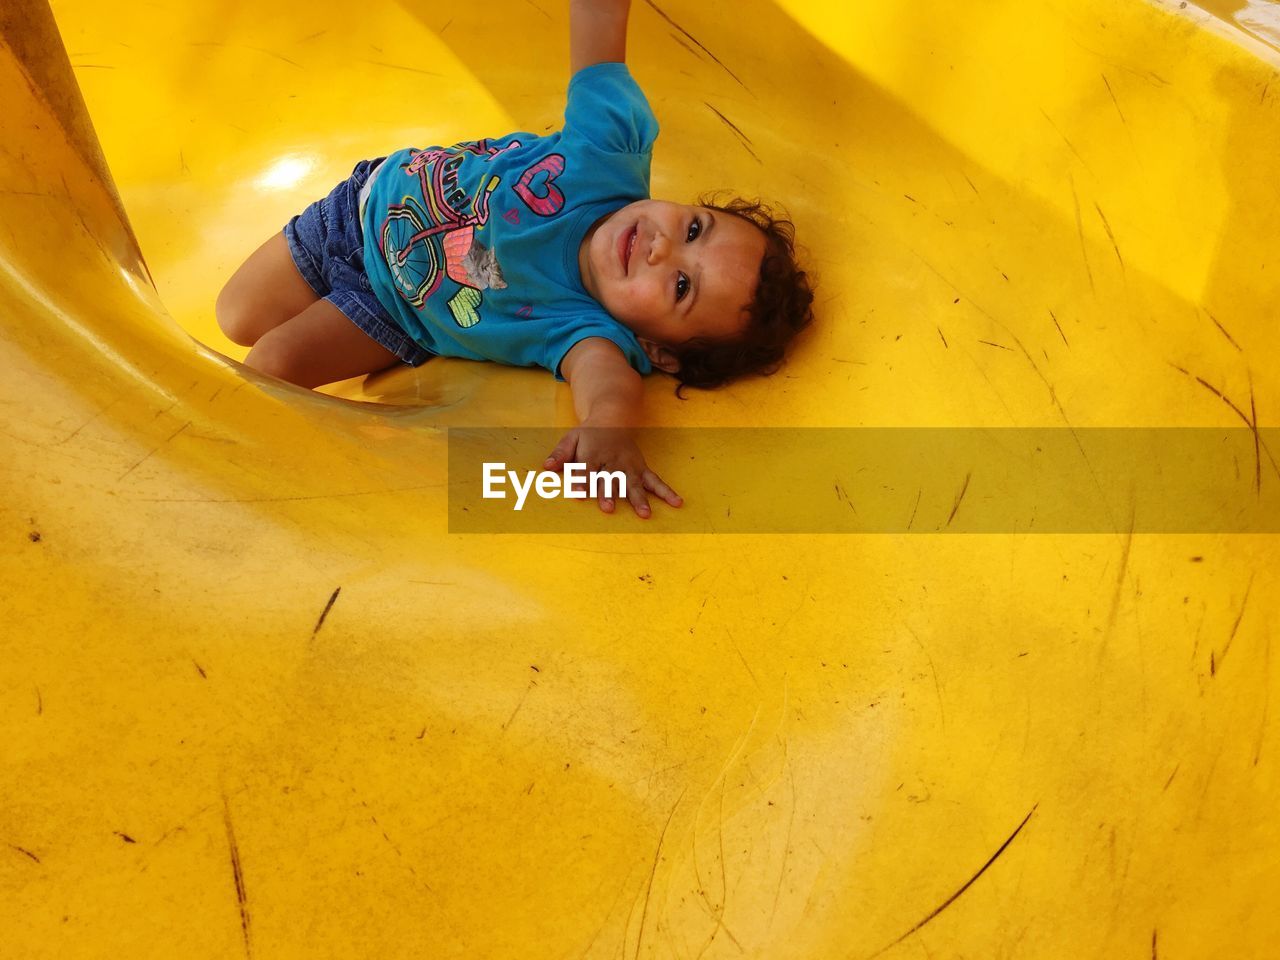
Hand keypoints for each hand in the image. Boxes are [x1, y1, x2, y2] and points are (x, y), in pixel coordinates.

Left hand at [544, 425, 681, 517]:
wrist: (613, 417)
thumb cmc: (588, 434)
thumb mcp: (571, 438)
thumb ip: (560, 453)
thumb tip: (546, 466)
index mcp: (592, 453)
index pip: (585, 470)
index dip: (581, 482)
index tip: (579, 495)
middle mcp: (612, 460)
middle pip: (610, 479)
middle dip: (609, 494)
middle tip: (608, 509)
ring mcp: (629, 465)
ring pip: (633, 483)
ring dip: (639, 499)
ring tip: (645, 514)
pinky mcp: (641, 468)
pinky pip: (655, 480)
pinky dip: (666, 491)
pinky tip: (677, 502)